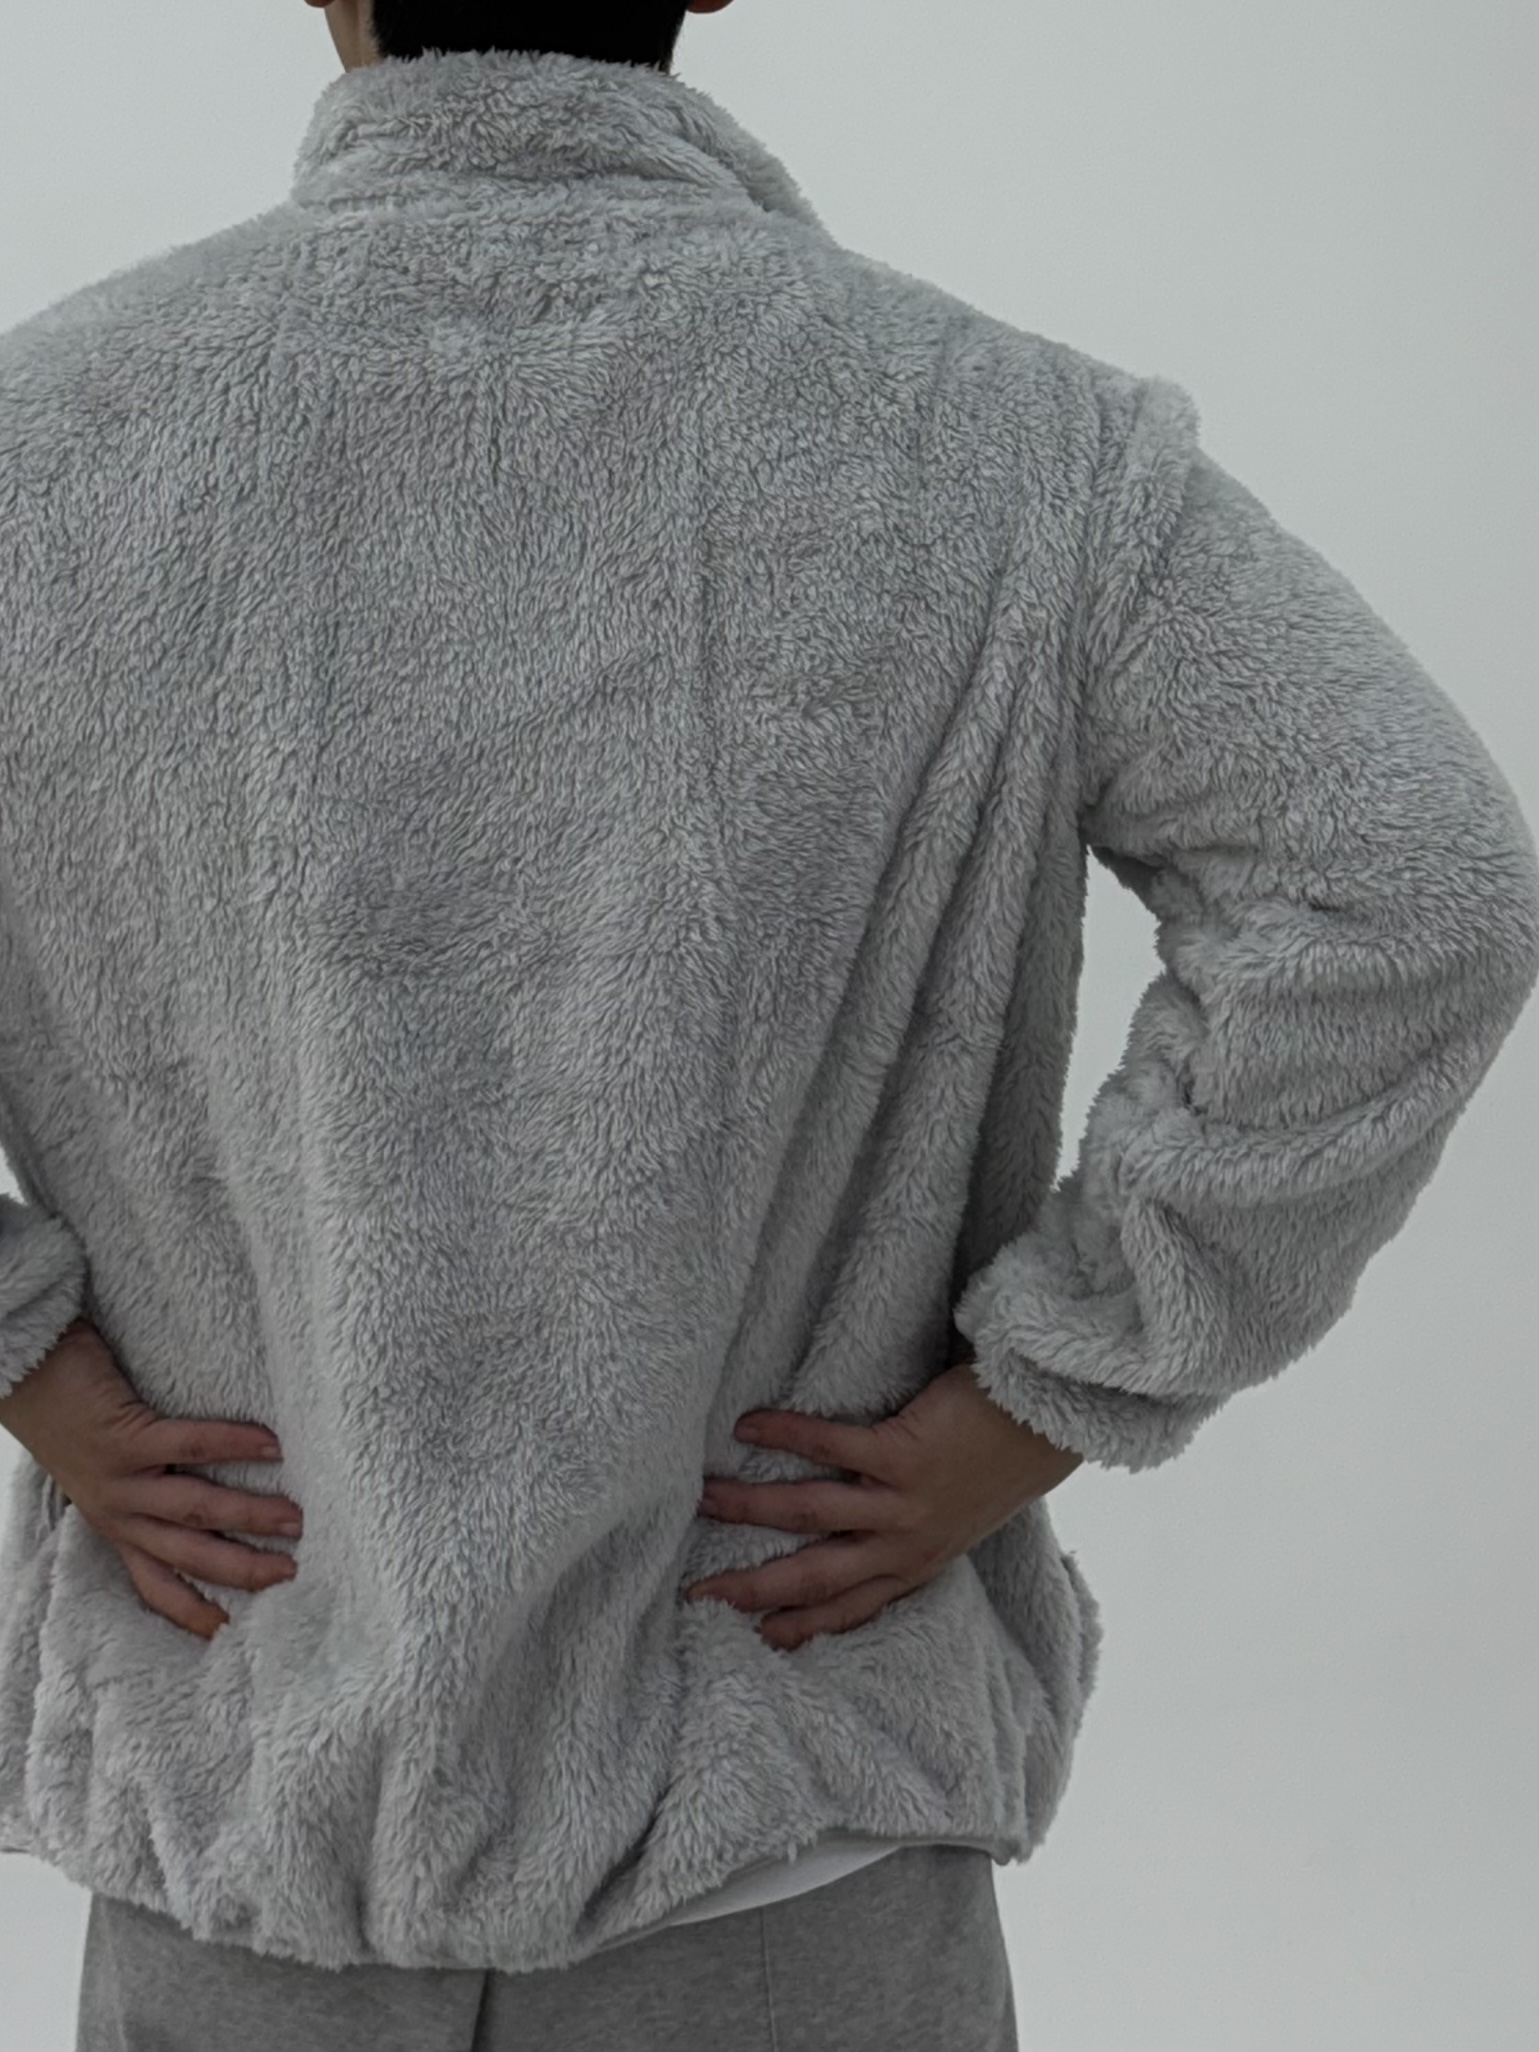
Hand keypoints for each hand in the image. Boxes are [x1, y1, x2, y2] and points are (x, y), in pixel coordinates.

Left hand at [0, 1319, 302, 1639]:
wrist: (22, 1374)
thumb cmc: (68, 1415)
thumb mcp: (100, 1470)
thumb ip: (141, 1487)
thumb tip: (205, 1500)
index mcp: (114, 1524)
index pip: (154, 1583)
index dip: (191, 1611)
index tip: (232, 1630)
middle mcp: (116, 1513)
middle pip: (187, 1555)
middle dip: (242, 1570)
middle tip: (290, 1572)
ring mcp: (120, 1480)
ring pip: (195, 1509)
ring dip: (249, 1518)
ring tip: (294, 1520)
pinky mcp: (125, 1438)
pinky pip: (189, 1445)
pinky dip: (234, 1445)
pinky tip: (271, 1445)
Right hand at [685, 1358, 1082, 1649]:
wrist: (1045, 1426)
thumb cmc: (997, 1460)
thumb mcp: (953, 1515)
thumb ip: (908, 1524)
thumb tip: (858, 1512)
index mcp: (914, 1563)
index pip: (848, 1607)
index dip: (800, 1626)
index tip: (753, 1638)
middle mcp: (905, 1545)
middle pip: (816, 1577)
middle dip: (755, 1590)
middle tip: (699, 1594)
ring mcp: (904, 1504)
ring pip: (812, 1514)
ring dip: (753, 1508)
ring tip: (704, 1498)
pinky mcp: (904, 1456)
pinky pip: (833, 1447)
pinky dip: (787, 1436)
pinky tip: (750, 1426)